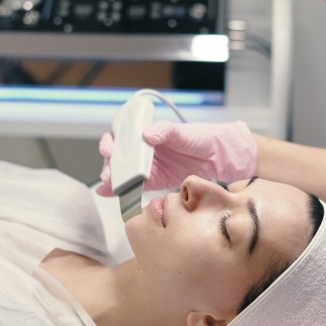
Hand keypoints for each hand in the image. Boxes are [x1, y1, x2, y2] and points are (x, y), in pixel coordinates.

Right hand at [96, 121, 257, 195]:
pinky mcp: (151, 181)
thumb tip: (147, 134)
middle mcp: (141, 148)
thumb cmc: (199, 138)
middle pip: (117, 155)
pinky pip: (132, 185)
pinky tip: (108, 194)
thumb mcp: (184, 132)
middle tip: (110, 173)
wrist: (216, 157)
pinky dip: (119, 190)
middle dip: (110, 164)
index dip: (110, 141)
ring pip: (122, 171)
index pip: (120, 133)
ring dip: (113, 178)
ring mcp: (145, 165)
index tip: (110, 149)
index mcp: (145, 132)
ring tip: (112, 185)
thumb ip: (166, 131)